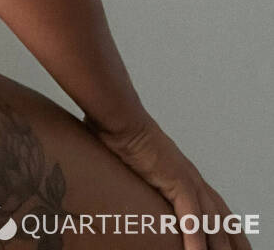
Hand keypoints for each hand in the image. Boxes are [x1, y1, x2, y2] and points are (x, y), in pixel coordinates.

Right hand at [83, 112, 252, 249]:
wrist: (119, 116)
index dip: (226, 227)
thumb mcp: (131, 162)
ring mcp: (186, 177)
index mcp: (183, 173)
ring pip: (213, 221)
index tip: (232, 243)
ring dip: (219, 246)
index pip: (215, 207)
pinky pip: (192, 216)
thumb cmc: (120, 133)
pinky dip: (196, 237)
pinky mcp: (176, 179)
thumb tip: (117, 186)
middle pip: (223, 217)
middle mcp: (191, 177)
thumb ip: (134, 177)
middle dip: (234, 241)